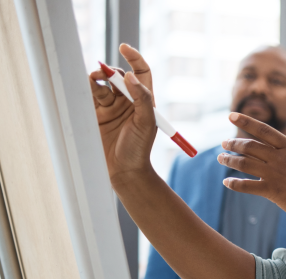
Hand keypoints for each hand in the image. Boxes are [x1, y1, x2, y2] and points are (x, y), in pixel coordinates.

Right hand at [89, 44, 156, 184]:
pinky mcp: (95, 114)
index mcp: (145, 100)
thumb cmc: (139, 149)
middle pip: (118, 75)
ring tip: (94, 80)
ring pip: (101, 83)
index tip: (124, 48)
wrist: (123, 171)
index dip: (134, 58)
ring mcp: (111, 107)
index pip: (141, 72)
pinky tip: (86, 89)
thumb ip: (142, 98)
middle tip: (104, 73)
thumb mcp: (147, 123)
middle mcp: (128, 101)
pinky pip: (89, 95)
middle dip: (110, 70)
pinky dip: (86, 88)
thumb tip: (130, 76)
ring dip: (97, 78)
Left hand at [218, 113, 285, 226]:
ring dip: (229, 160)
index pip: (263, 130)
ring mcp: (276, 174)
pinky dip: (234, 183)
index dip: (245, 121)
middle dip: (233, 143)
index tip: (231, 115)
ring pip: (244, 163)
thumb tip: (282, 151)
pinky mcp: (272, 192)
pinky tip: (227, 183)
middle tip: (224, 144)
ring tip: (222, 158)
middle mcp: (281, 158)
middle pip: (249, 146)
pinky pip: (246, 186)